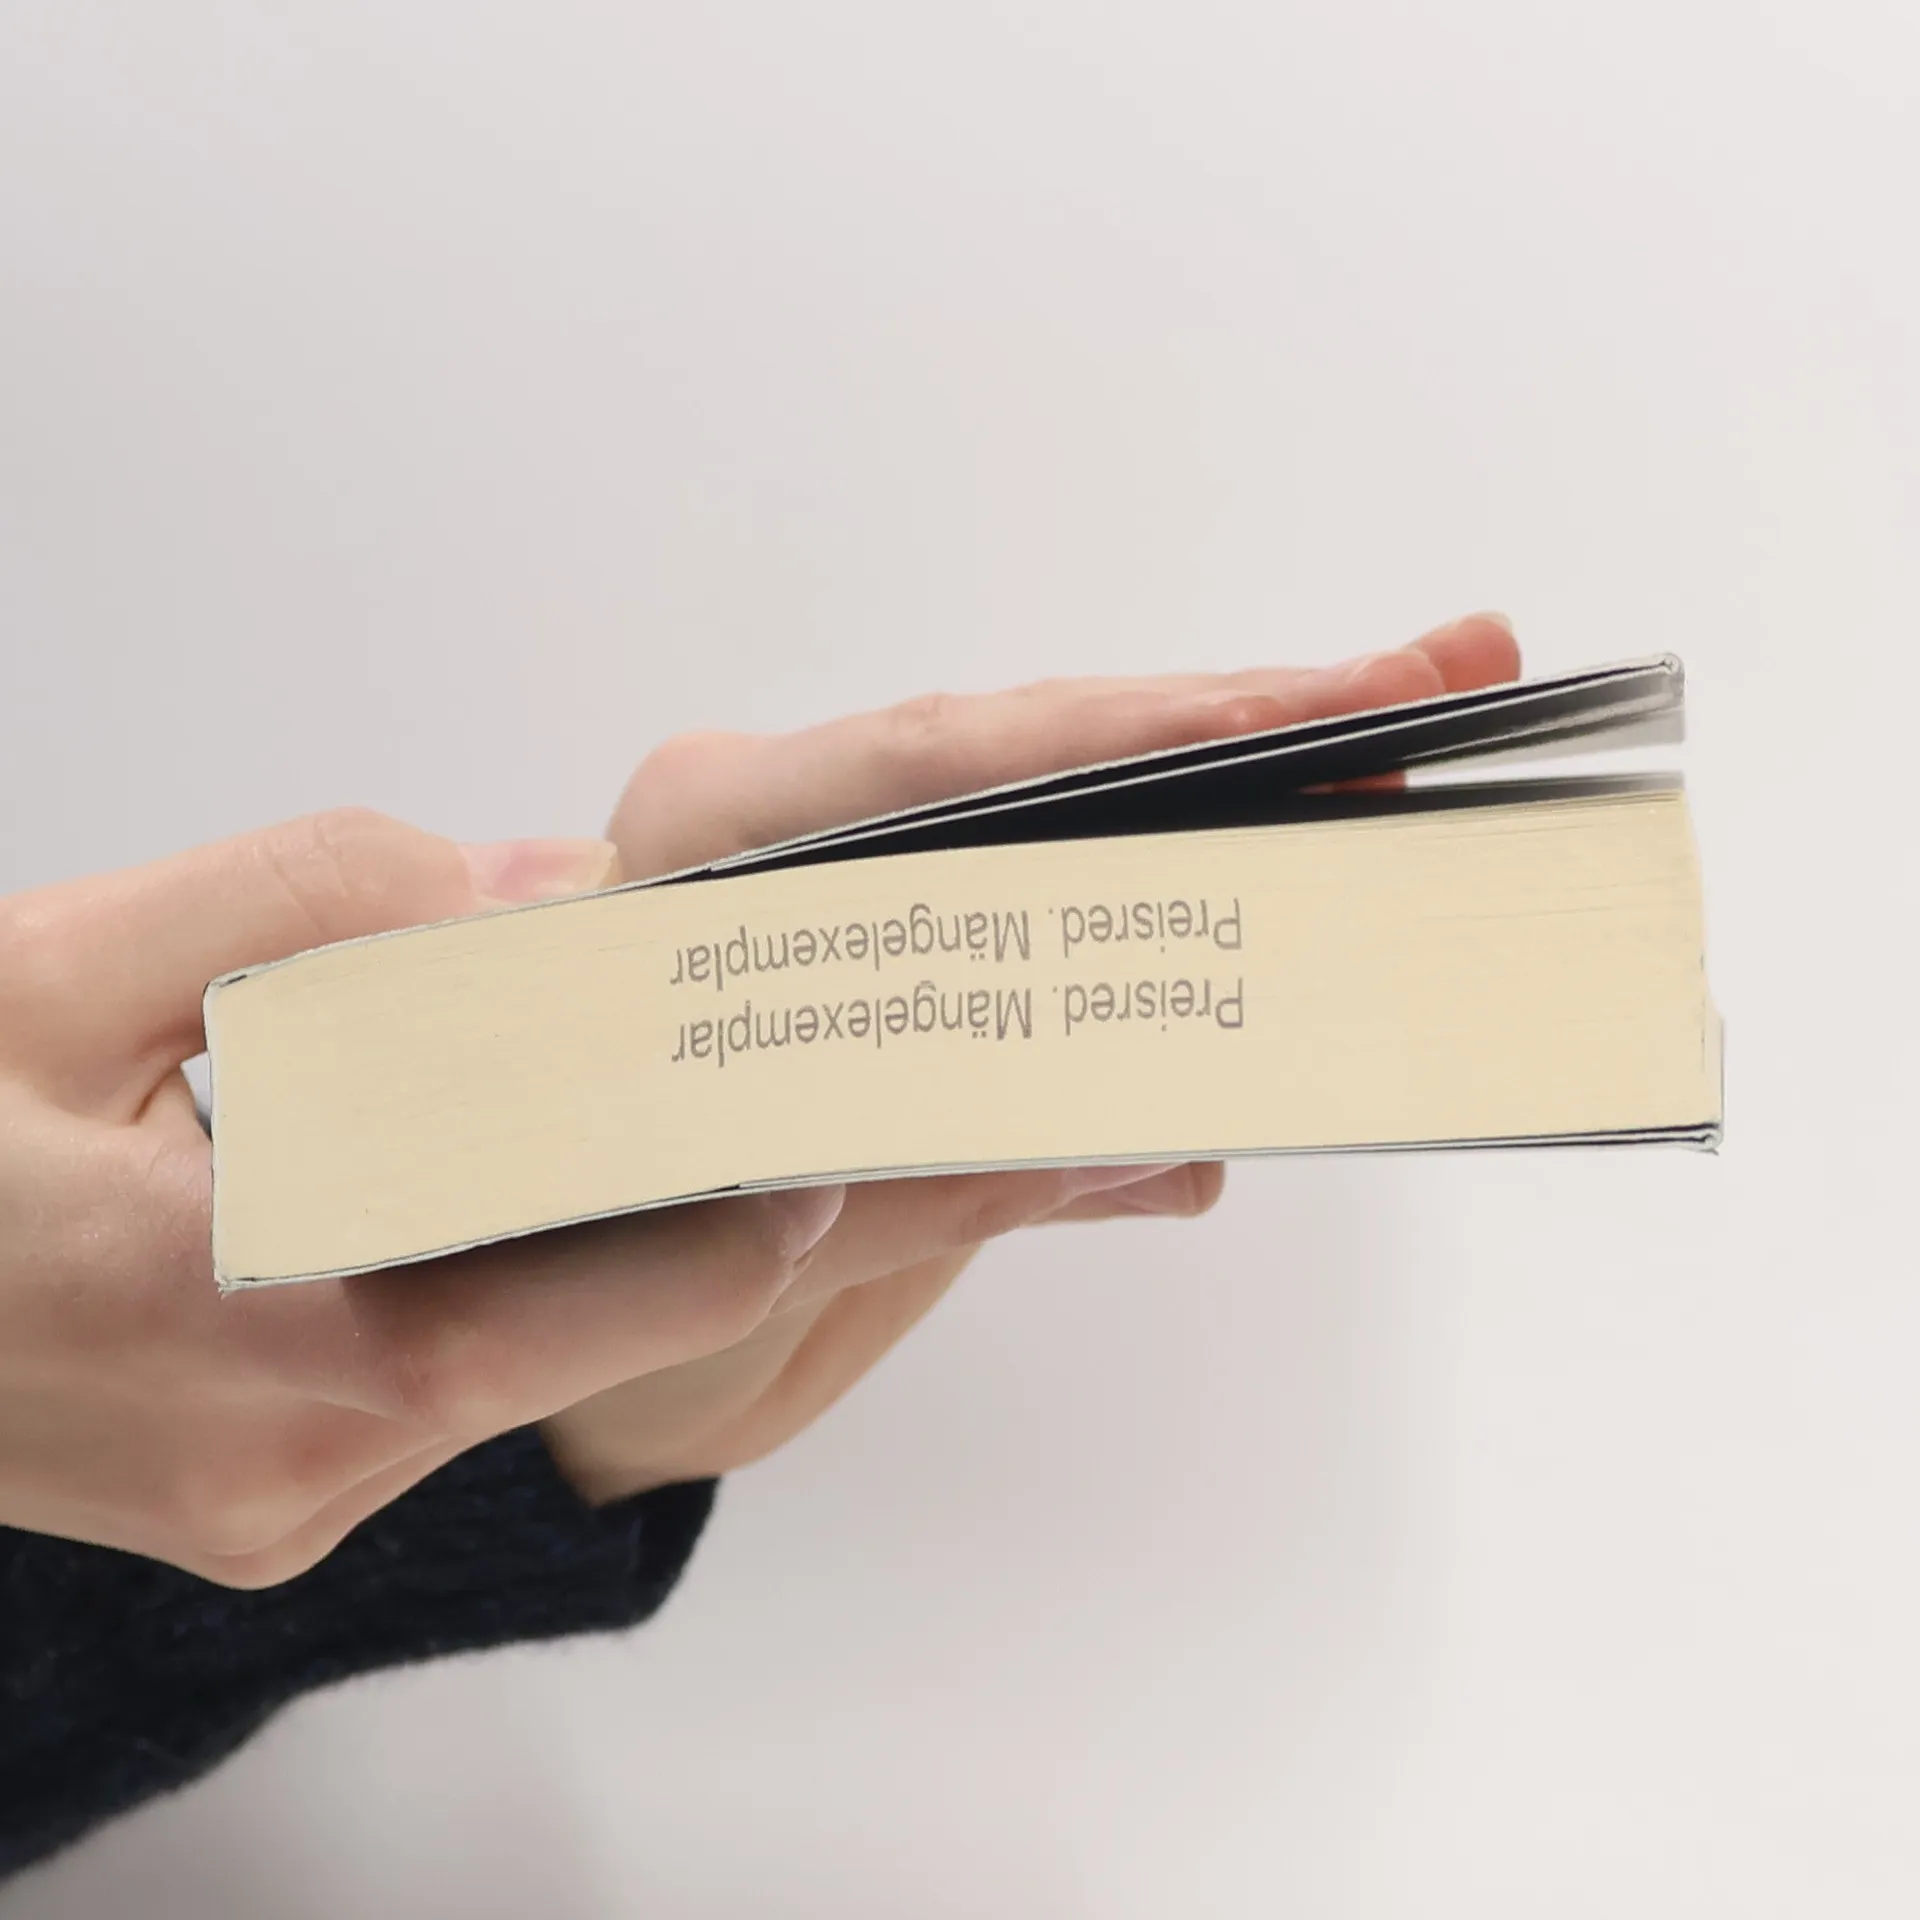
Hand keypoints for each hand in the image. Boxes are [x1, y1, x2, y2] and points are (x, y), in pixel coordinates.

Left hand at [541, 614, 1520, 1500]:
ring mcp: (838, 856)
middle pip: (1033, 742)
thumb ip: (945, 1185)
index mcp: (696, 849)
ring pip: (1058, 786)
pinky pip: (1049, 858)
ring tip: (1408, 726)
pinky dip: (1179, 859)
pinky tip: (1307, 838)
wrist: (534, 1307)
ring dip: (1238, 767)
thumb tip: (1162, 1148)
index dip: (1137, 735)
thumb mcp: (757, 1244)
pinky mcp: (898, 908)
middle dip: (1244, 714)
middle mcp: (770, 817)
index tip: (1298, 710)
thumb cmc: (590, 1271)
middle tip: (1438, 673)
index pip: (942, 760)